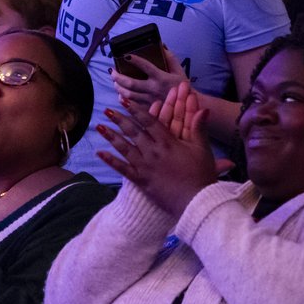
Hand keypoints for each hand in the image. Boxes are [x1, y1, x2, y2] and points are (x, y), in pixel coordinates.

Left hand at [95, 97, 218, 215]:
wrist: (196, 202)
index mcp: (167, 142)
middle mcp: (153, 152)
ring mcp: (145, 166)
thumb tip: (204, 108)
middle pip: (133, 132)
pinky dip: (110, 161)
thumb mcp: (202, 149)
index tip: (125, 101)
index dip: (136, 110)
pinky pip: (122, 169)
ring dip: (111, 136)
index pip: (149, 121)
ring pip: (124, 148)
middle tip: (106, 109)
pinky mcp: (141, 180)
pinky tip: (100, 153)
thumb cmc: (201, 175)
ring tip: (99, 126)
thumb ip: (199, 128)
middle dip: (119, 119)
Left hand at [112, 45, 188, 111]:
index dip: (134, 60)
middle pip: (130, 83)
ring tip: (115, 82)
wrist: (189, 107)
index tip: (125, 56)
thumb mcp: (179, 70)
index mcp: (161, 77)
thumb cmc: (183, 87)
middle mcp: (153, 89)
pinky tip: (121, 95)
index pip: (145, 66)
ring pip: (128, 95)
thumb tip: (161, 45)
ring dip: (118, 88)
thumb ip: (170, 58)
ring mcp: (149, 100)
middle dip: (118, 77)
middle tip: (112, 71)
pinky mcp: (148, 110)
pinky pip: (132, 105)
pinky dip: (124, 100)